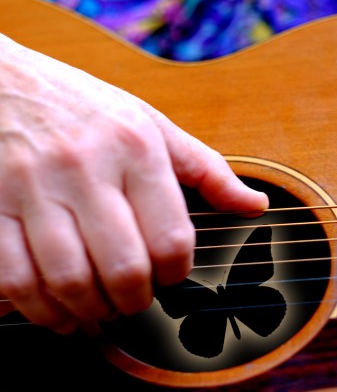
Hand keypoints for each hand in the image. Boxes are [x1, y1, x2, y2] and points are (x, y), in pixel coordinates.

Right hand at [0, 35, 267, 332]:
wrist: (3, 81)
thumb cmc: (87, 108)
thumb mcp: (154, 126)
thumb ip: (207, 170)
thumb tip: (256, 205)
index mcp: (136, 149)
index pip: (172, 238)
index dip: (177, 272)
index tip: (170, 274)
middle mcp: (86, 169)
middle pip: (124, 268)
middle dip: (136, 299)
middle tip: (136, 298)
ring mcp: (33, 190)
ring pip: (70, 281)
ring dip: (92, 310)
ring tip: (101, 307)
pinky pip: (15, 279)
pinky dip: (41, 309)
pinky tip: (59, 309)